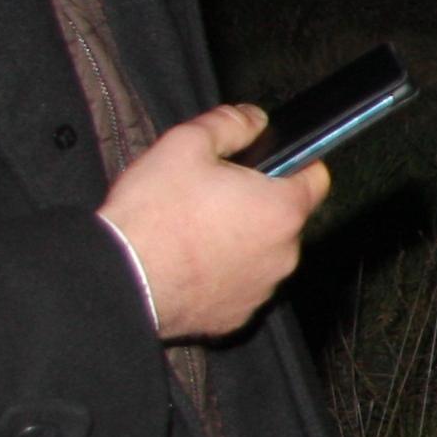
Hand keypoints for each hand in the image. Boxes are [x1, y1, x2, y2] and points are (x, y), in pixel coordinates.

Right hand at [99, 105, 328, 340]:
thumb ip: (230, 124)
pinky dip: (223, 273)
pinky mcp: (236, 316)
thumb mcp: (187, 145)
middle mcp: (283, 254)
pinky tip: (190, 261)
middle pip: (284, 218)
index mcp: (281, 208)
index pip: (316, 178)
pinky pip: (239, 285)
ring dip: (240, 241)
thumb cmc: (154, 215)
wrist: (120, 278)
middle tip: (215, 194)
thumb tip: (254, 120)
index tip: (271, 162)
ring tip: (196, 230)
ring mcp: (261, 289)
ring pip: (262, 253)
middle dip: (257, 203)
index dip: (296, 163)